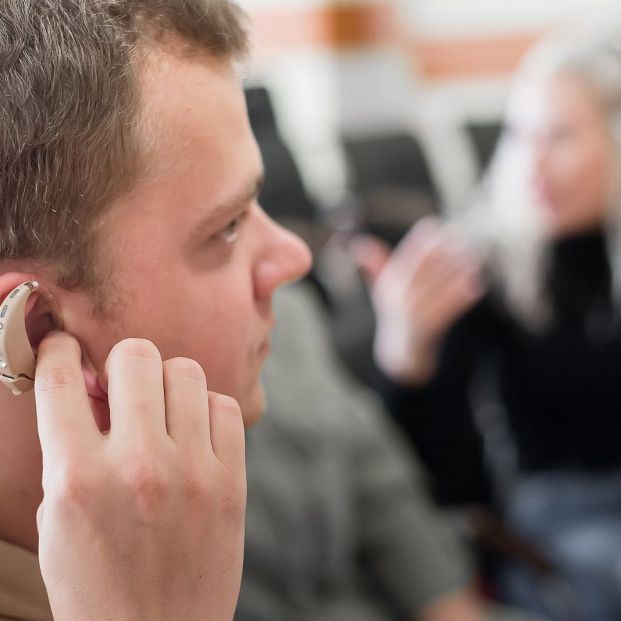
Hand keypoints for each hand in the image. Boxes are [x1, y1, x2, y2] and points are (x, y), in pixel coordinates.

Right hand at [35, 333, 245, 620]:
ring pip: (186, 371)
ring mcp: (191, 472)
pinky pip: (225, 406)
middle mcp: (137, 466)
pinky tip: (193, 433)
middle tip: (122, 387)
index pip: (60, 379)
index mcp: (76, 478)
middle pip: (136, 355)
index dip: (56, 349)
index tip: (63, 347)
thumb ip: (71, 448)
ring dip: (166, 383)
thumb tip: (96, 388)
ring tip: (160, 412)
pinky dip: (206, 410)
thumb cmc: (95, 582)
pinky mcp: (230, 482)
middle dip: (121, 362)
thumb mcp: (58, 518)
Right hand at [352, 218, 484, 383]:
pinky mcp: (427, 332)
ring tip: (473, 257)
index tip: (433, 225)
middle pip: (421, 271)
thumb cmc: (394, 314)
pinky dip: (460, 299)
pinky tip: (476, 286)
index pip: (403, 259)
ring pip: (436, 289)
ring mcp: (412, 317)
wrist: (400, 353)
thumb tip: (358, 243)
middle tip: (459, 236)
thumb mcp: (382, 289)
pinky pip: (446, 312)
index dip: (417, 241)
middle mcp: (397, 300)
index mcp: (388, 287)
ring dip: (455, 272)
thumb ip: (374, 264)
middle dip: (439, 252)